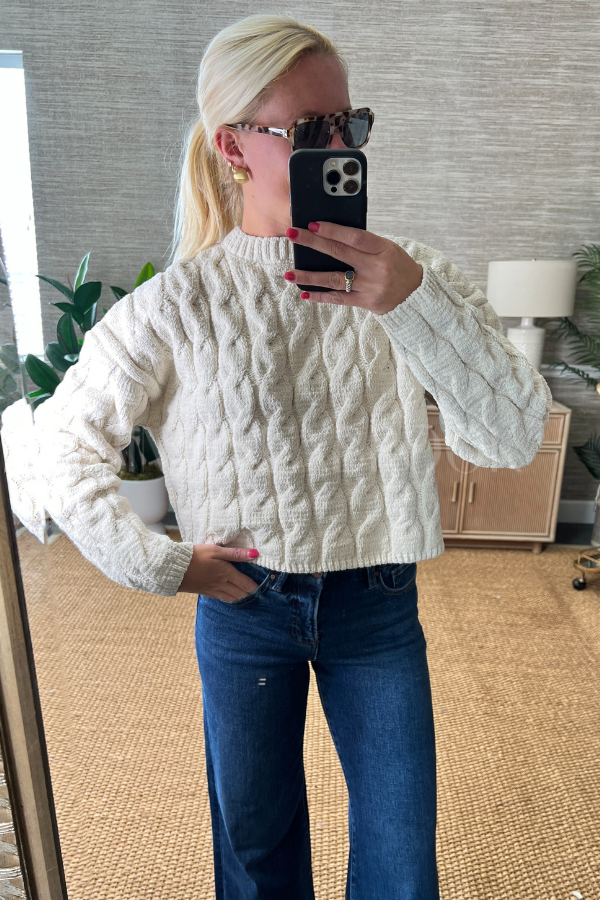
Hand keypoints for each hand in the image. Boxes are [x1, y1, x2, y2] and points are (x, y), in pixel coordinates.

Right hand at [178, 544, 261, 600]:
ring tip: (248, 599)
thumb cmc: (196, 556)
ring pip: (231, 597)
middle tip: (259, 596)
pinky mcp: (205, 592)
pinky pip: (221, 598)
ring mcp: (213, 589)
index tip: (264, 589)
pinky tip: (231, 599)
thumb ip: (235, 553)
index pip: (245, 583)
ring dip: (241, 599)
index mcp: (227, 573)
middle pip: (240, 592)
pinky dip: (229, 599)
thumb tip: (255, 554)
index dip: (255, 587)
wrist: (175, 568)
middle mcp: (222, 584)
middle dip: (250, 594)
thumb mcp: (216, 550)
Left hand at [284, 222, 423, 314]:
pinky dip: (320, 296)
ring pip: (334, 279)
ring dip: (309, 276)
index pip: (355, 237)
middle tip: (292, 235)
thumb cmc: (397, 266)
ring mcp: (370, 287)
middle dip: (313, 243)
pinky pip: (338, 299)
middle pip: (340, 253)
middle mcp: (376, 268)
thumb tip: (331, 235)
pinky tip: (304, 293)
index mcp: (383, 249)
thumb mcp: (387, 249)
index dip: (333, 230)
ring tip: (289, 273)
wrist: (415, 294)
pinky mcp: (365, 302)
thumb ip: (364, 244)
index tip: (313, 224)